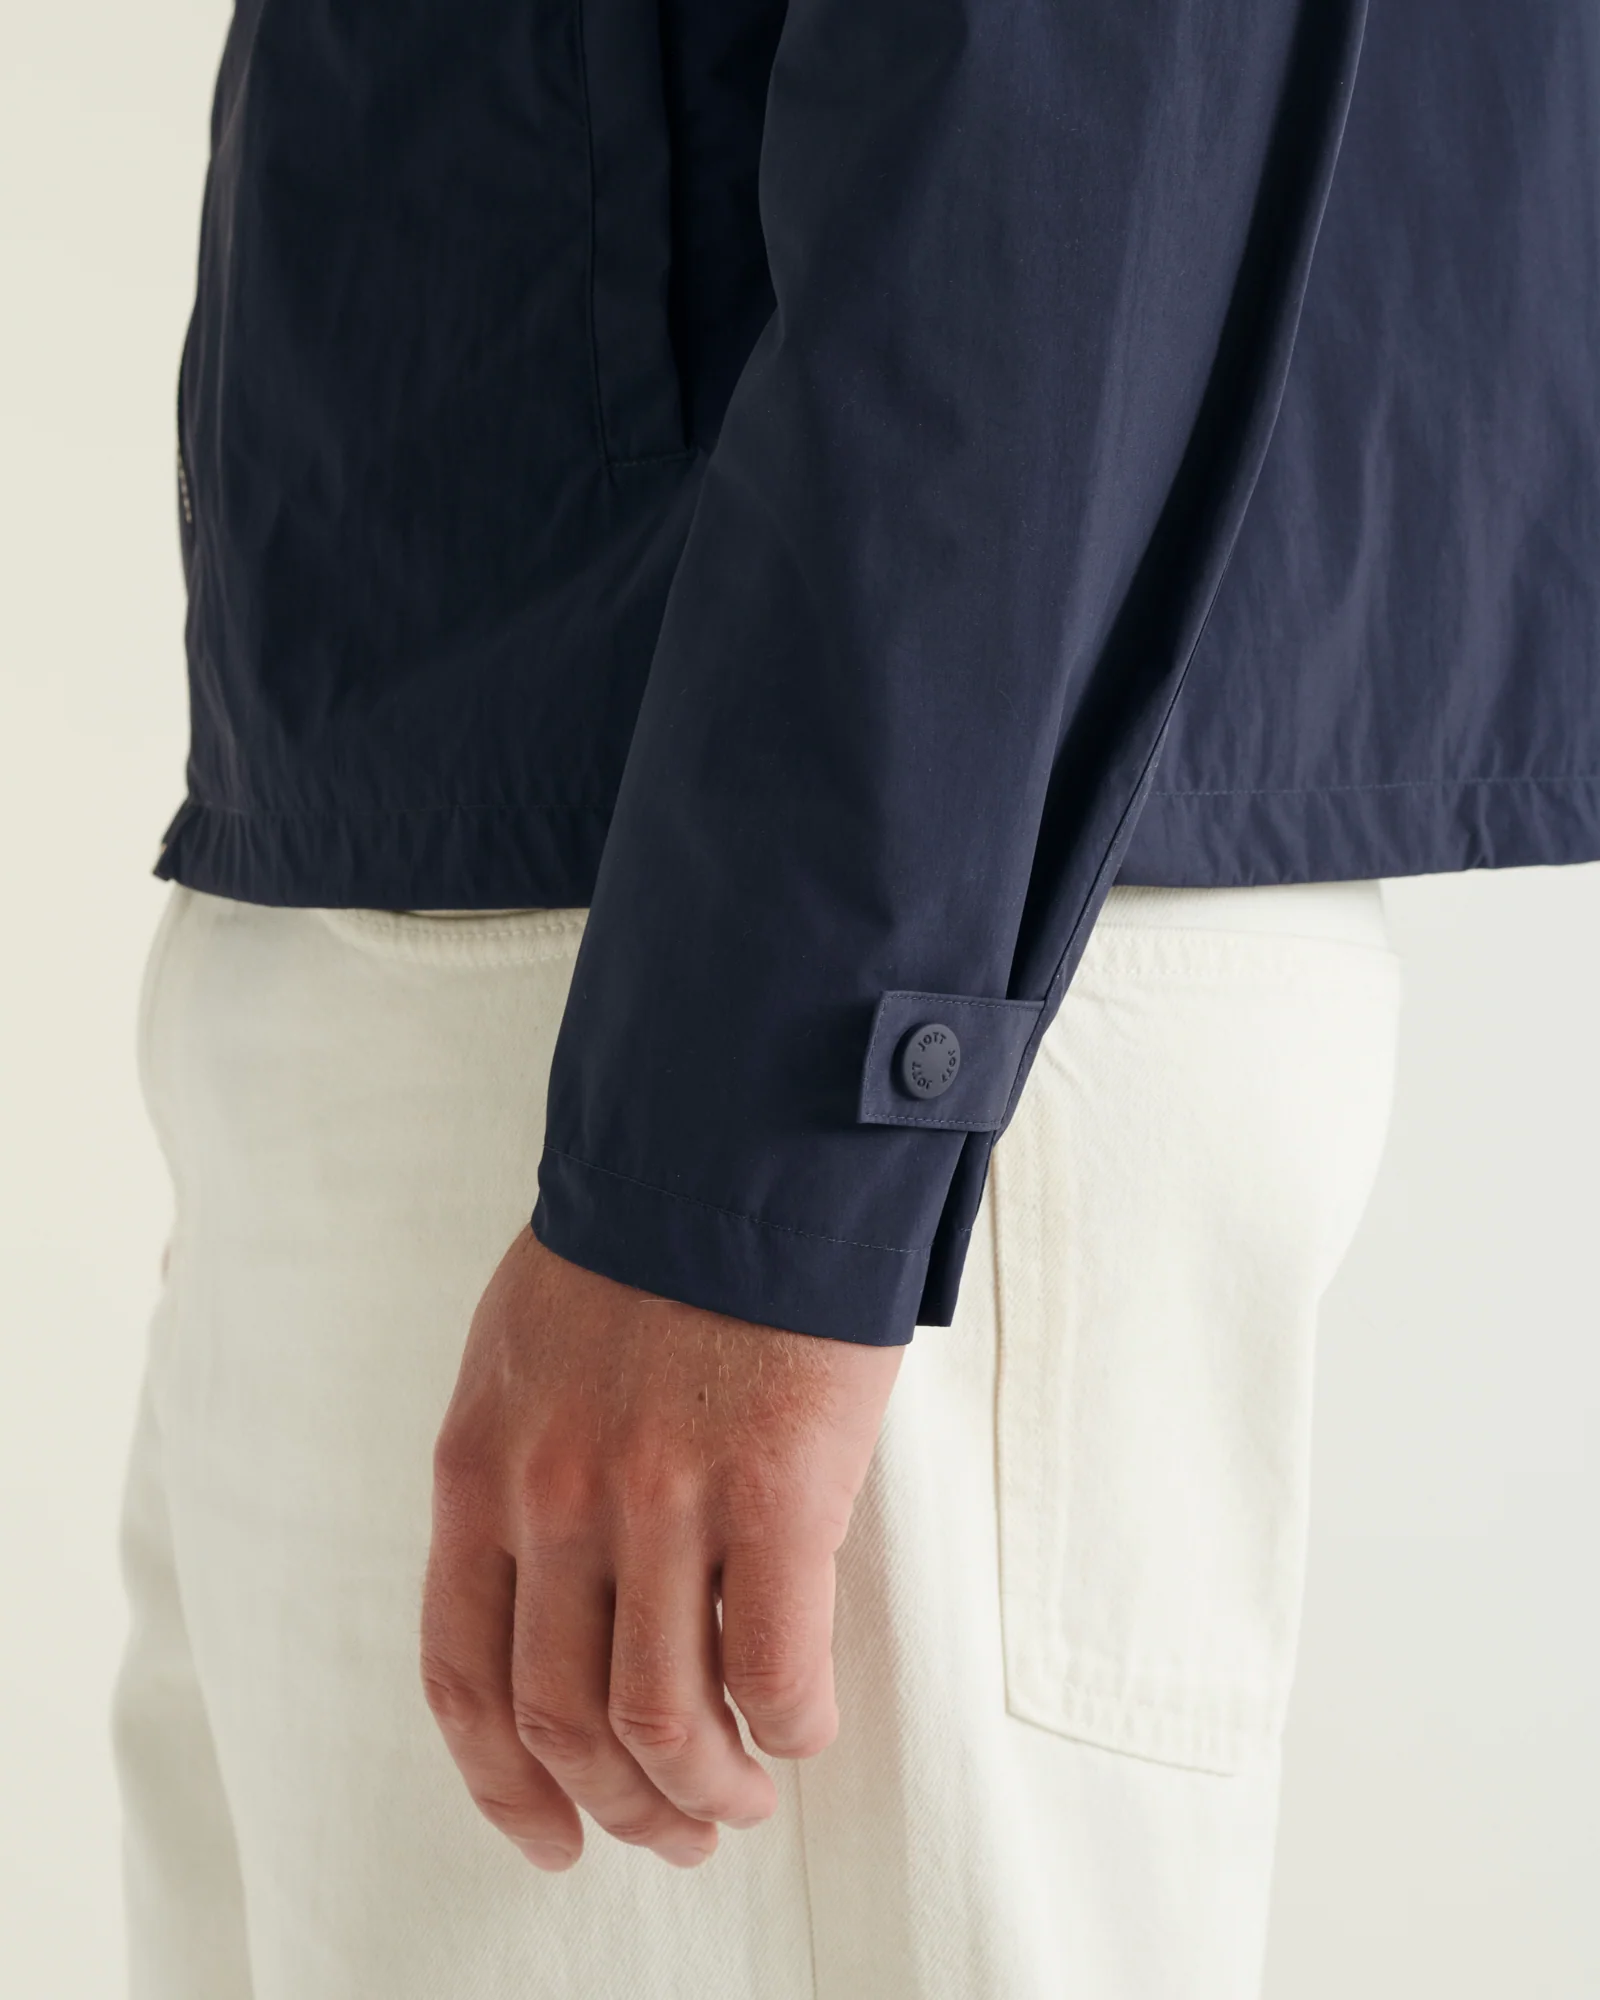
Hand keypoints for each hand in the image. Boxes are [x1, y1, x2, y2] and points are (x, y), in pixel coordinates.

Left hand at [420, 1228, 901, 1869]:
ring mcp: (662, 1501)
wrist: (738, 1144)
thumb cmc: (642, 1241)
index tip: (547, 1832)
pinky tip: (800, 1721)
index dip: (501, 1785)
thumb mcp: (523, 1351)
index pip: (463, 1675)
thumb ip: (522, 1470)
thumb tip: (561, 1590)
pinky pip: (777, 1672)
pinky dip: (790, 1726)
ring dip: (708, 1790)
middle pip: (564, 1722)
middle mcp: (555, 1499)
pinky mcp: (775, 1492)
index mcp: (480, 1466)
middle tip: (670, 1831)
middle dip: (617, 1808)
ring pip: (666, 1724)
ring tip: (741, 1796)